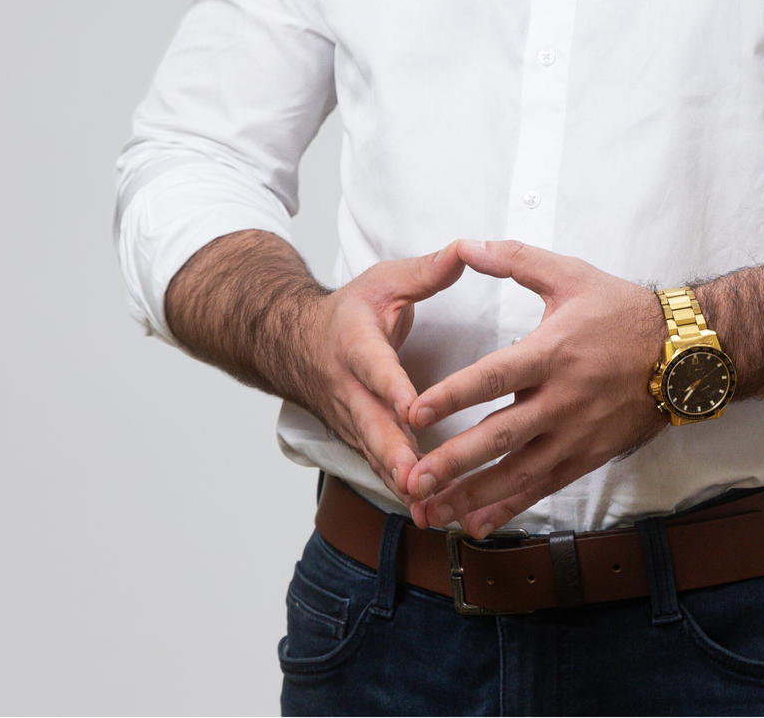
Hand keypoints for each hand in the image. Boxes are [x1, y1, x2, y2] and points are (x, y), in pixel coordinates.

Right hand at [299, 241, 465, 503]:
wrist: (295, 342)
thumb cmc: (350, 311)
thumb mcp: (385, 280)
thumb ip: (427, 271)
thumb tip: (468, 250)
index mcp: (358, 345)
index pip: (376, 368)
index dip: (393, 389)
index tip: (413, 408)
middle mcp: (350, 390)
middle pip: (373, 427)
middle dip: (396, 456)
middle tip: (420, 480)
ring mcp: (352, 420)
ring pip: (376, 457)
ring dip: (401, 484)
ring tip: (430, 509)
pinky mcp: (359, 440)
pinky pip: (381, 469)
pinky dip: (401, 492)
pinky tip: (428, 513)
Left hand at [402, 239, 666, 536]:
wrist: (683, 354)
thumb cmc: (622, 311)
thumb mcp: (570, 275)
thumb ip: (515, 260)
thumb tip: (467, 246)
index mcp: (553, 352)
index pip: (495, 376)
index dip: (454, 395)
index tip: (414, 412)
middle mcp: (563, 399)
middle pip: (501, 437)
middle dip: (455, 462)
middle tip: (414, 479)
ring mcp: (576, 434)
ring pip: (518, 473)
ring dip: (473, 495)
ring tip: (432, 511)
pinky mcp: (587, 457)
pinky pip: (543, 488)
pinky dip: (509, 508)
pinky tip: (476, 524)